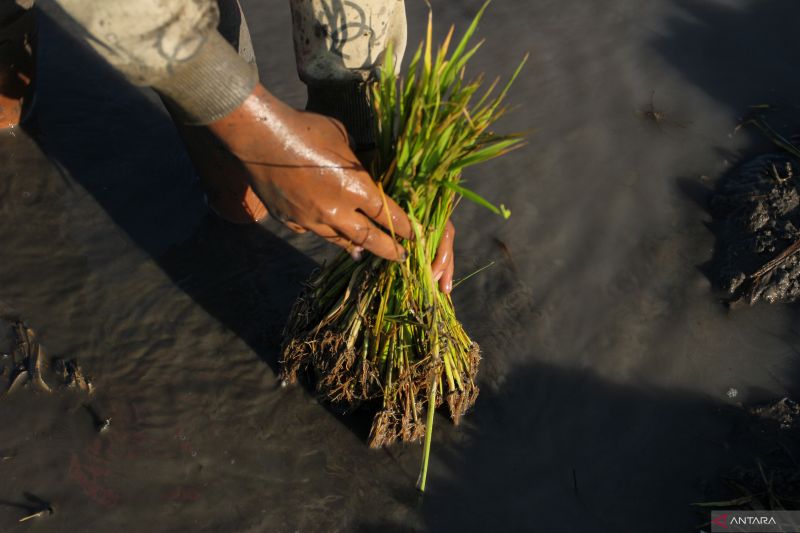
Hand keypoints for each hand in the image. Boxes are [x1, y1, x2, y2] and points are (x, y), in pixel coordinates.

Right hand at [208, 84, 455, 291]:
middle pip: (370, 238)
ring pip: (341, 241)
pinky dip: (325, 233)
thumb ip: (355, 161)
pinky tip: (330, 234)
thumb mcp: (342, 138)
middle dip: (389, 250)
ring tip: (367, 252)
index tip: (416, 235)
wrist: (259, 138)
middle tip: (402, 257)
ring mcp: (311, 220)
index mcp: (355, 187)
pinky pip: (313, 232)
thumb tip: (361, 168)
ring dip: (357, 246)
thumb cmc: (305, 128)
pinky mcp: (290, 221)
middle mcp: (336, 211)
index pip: (388, 214)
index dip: (404, 227)